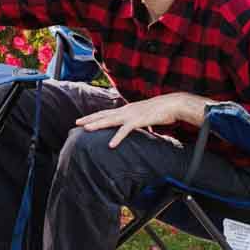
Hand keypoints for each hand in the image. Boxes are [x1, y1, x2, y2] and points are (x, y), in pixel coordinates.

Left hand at [74, 92, 207, 147]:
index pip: (106, 112)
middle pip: (104, 115)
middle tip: (76, 123)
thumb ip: (137, 122)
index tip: (82, 119)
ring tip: (86, 130)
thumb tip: (135, 129)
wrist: (172, 104)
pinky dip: (118, 137)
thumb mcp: (144, 117)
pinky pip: (126, 130)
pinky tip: (111, 144)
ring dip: (98, 125)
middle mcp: (125, 110)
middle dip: (90, 119)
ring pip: (110, 120)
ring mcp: (131, 115)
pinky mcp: (139, 121)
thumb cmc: (160, 111)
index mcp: (126, 110)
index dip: (94, 116)